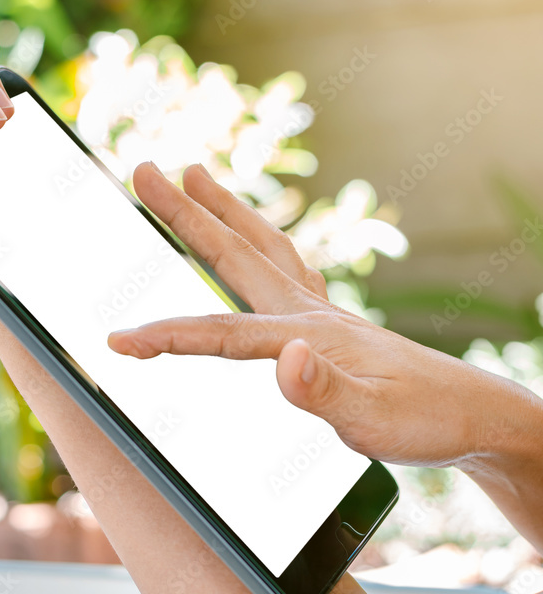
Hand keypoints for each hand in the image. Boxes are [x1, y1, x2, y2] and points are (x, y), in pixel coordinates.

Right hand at [107, 163, 536, 468]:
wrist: (474, 415)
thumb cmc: (424, 421)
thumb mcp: (374, 421)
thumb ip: (326, 393)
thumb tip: (284, 360)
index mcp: (308, 334)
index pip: (222, 331)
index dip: (167, 335)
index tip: (119, 338)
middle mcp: (307, 311)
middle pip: (233, 253)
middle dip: (184, 212)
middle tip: (146, 171)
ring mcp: (319, 310)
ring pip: (260, 247)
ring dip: (221, 210)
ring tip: (195, 176)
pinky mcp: (328, 320)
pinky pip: (284, 265)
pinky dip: (259, 241)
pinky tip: (254, 240)